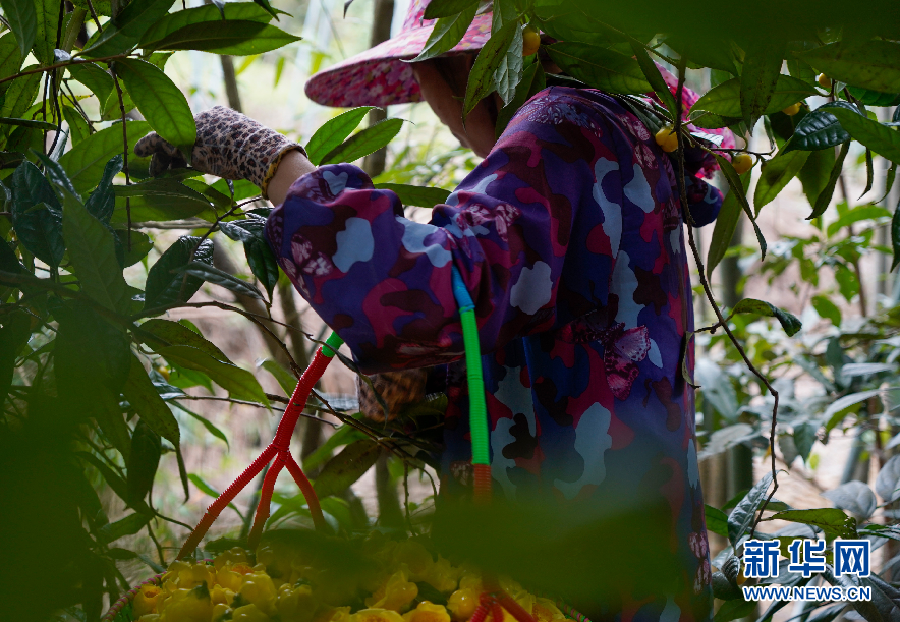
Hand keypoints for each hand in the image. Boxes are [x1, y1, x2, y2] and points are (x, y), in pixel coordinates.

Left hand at [133, 106, 305, 198]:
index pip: (203, 131)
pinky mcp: (180, 136)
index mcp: (226, 118)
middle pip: (184, 134)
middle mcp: (207, 116)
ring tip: (153, 171)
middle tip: (165, 166)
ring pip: (170, 138)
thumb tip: (275, 170)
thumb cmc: (264, 158)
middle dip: (173, 151)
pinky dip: (147, 147)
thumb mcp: (256, 155)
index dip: (193, 146)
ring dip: (160, 156)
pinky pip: (157, 140)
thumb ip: (250, 157)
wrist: (260, 153)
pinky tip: (139, 154)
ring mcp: (193, 125)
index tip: (186, 159)